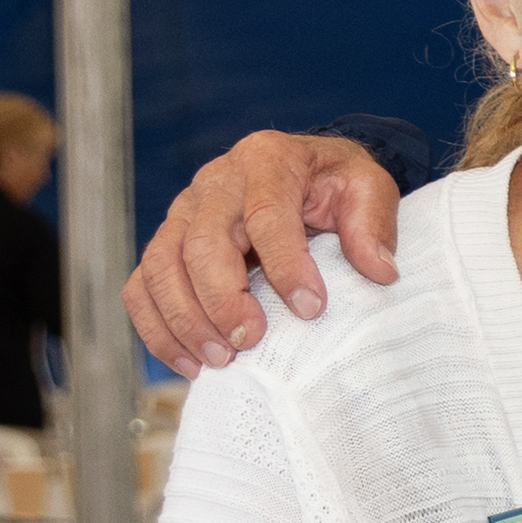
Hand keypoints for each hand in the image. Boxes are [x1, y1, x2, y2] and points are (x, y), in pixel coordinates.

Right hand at [122, 130, 401, 368]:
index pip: (265, 214)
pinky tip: (190, 362)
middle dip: (221, 300)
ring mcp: (183, 212)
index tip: (311, 309)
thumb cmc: (335, 183)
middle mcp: (215, 182)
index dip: (285, 265)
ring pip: (161, 267)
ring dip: (185, 320)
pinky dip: (158, 327)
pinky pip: (142, 286)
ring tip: (221, 359)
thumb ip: (373, 224)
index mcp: (266, 160)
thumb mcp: (368, 187)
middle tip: (249, 342)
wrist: (307, 170)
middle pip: (199, 243)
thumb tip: (378, 272)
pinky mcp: (167, 242)